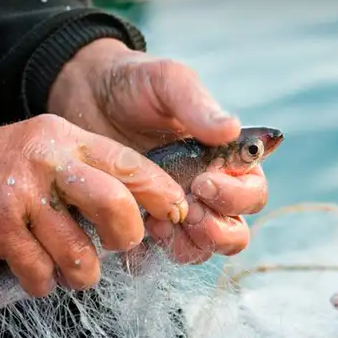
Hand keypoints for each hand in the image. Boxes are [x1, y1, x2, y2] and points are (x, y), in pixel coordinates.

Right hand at [0, 114, 187, 296]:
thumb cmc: (0, 173)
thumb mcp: (48, 153)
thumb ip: (93, 172)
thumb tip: (148, 209)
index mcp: (68, 139)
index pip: (132, 165)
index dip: (162, 196)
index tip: (176, 217)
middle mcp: (48, 160)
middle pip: (116, 205)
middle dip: (126, 238)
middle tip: (118, 247)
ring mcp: (22, 193)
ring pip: (80, 252)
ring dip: (82, 273)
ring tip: (73, 269)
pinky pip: (42, 272)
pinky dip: (44, 283)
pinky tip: (37, 274)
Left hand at [47, 39, 267, 263]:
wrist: (84, 94)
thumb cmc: (134, 84)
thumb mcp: (167, 83)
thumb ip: (198, 106)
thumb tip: (232, 128)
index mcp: (227, 159)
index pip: (253, 191)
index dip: (237, 196)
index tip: (203, 181)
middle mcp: (210, 190)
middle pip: (237, 231)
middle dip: (217, 229)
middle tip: (186, 209)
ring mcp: (179, 211)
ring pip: (205, 249)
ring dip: (189, 243)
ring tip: (158, 223)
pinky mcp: (148, 225)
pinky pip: (163, 254)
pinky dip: (156, 250)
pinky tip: (138, 228)